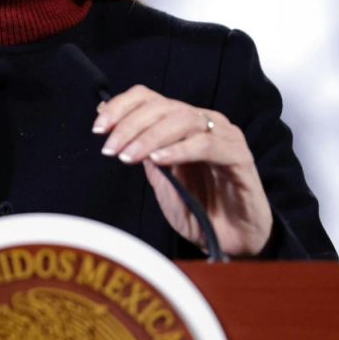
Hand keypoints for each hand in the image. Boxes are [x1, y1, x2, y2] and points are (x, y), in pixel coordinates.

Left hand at [93, 86, 273, 256]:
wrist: (230, 241)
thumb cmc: (198, 208)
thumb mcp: (161, 178)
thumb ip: (142, 151)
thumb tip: (109, 126)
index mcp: (183, 123)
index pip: (149, 98)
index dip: (121, 107)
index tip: (99, 128)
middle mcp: (205, 122)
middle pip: (163, 106)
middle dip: (130, 125)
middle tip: (111, 148)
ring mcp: (224, 136)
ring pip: (183, 119)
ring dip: (150, 137)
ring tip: (129, 156)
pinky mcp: (239, 156)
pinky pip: (207, 144)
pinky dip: (179, 149)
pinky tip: (160, 160)